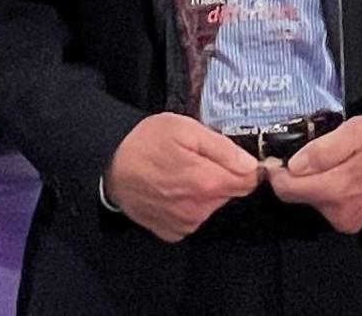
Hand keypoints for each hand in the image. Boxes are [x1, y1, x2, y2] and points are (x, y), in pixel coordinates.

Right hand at [103, 112, 263, 242]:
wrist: (109, 164)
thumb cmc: (147, 141)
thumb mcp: (186, 129)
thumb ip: (222, 148)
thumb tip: (252, 165)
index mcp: (206, 183)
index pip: (249, 182)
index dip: (244, 167)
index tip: (232, 157)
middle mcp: (198, 210)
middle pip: (229, 194)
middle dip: (220, 177)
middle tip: (196, 160)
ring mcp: (184, 224)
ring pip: (211, 206)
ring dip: (203, 192)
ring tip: (180, 173)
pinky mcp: (171, 232)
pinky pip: (193, 218)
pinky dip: (188, 206)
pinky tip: (170, 191)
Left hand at [264, 115, 361, 234]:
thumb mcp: (356, 130)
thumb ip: (324, 148)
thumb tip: (295, 166)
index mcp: (338, 186)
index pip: (287, 188)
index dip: (279, 172)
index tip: (280, 160)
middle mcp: (340, 209)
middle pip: (294, 196)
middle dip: (292, 177)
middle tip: (299, 160)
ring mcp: (344, 219)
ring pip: (307, 202)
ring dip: (309, 185)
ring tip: (324, 167)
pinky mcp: (347, 224)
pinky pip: (321, 209)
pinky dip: (322, 194)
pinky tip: (334, 181)